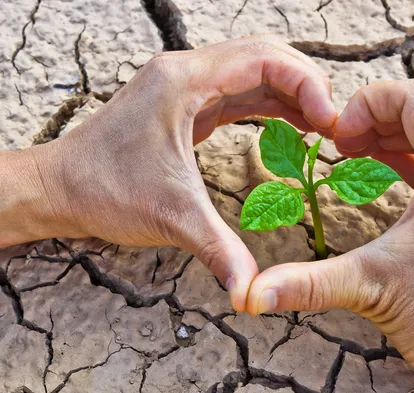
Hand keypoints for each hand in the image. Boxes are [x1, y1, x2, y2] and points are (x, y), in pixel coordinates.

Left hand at [0, 35, 335, 311]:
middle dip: (306, 85)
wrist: (60, 188)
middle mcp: (187, 72)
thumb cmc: (104, 190)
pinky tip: (290, 124)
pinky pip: (240, 92)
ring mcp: (186, 86)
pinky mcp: (187, 104)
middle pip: (266, 56)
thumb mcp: (173, 218)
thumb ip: (220, 251)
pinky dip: (272, 104)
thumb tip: (252, 294)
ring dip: (292, 93)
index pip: (264, 59)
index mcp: (184, 82)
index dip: (307, 84)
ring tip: (321, 125)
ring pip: (254, 71)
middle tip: (332, 123)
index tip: (330, 121)